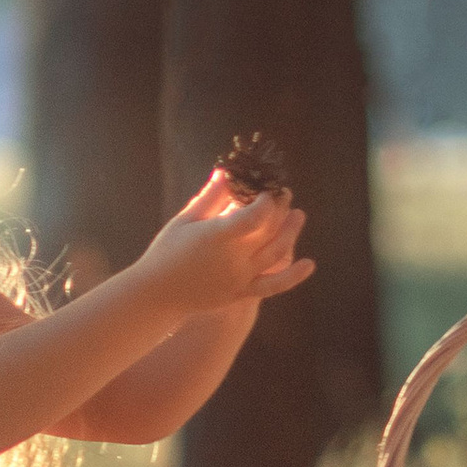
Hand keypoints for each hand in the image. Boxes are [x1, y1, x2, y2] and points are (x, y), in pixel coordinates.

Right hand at [141, 179, 311, 312]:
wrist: (157, 294)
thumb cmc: (167, 251)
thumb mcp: (185, 220)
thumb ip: (211, 197)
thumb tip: (226, 172)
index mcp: (217, 235)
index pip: (255, 215)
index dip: (267, 200)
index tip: (267, 189)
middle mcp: (233, 258)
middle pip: (269, 230)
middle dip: (281, 208)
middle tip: (285, 193)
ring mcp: (239, 277)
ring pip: (276, 253)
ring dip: (291, 232)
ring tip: (299, 215)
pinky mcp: (241, 293)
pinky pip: (273, 285)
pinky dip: (293, 276)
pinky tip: (309, 264)